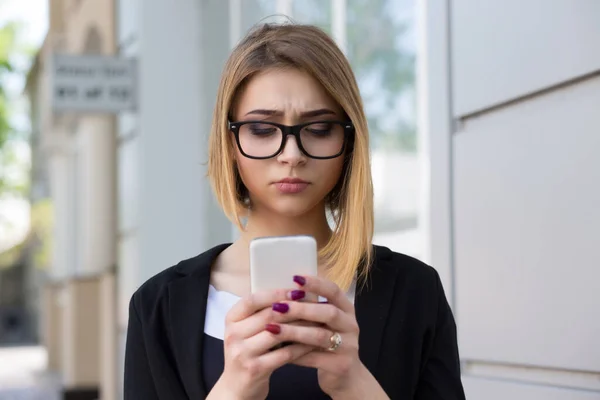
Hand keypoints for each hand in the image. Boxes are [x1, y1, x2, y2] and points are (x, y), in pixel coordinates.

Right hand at [209, 288, 313, 399]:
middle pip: (268, 315)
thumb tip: (294, 293)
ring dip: (301, 326)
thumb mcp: (246, 331)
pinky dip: (302, 346)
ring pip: (279, 333)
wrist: (237, 387)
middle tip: (315, 304)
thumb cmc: (247, 353)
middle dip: (294, 308)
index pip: (252, 299)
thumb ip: (262, 314)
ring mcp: (242, 353)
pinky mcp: (255, 369)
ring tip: (318, 321)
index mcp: (231, 320)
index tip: (296, 290)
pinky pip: (285, 353)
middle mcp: (233, 335)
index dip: (275, 293)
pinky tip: (314, 342)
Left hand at [264, 276, 388, 398]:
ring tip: (273, 328)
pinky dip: (295, 353)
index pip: (334, 291)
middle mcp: (351, 325)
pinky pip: (314, 357)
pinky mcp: (341, 365)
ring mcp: (349, 346)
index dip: (316, 283)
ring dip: (294, 331)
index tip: (294, 278)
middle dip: (301, 308)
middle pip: (328, 312)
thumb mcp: (325, 323)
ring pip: (320, 336)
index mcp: (347, 310)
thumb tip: (280, 293)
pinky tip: (278, 350)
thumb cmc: (328, 343)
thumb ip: (311, 309)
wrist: (346, 377)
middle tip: (278, 306)